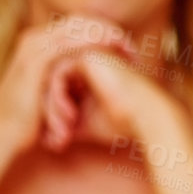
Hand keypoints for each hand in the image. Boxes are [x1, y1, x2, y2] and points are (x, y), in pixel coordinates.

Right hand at [0, 18, 127, 154]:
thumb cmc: (26, 119)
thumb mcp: (48, 90)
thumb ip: (65, 76)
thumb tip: (88, 76)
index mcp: (37, 42)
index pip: (77, 23)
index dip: (104, 31)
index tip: (127, 49)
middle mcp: (33, 38)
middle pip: (81, 20)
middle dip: (110, 30)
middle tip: (132, 48)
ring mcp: (32, 47)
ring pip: (78, 27)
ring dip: (107, 35)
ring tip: (129, 51)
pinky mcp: (35, 61)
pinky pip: (70, 44)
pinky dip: (94, 45)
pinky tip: (112, 55)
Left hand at [41, 45, 184, 150]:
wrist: (147, 117)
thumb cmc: (123, 122)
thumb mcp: (87, 123)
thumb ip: (67, 121)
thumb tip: (46, 136)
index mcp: (92, 72)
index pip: (60, 91)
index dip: (56, 115)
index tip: (58, 139)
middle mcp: (90, 59)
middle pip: (53, 84)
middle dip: (51, 114)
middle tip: (56, 138)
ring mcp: (88, 54)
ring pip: (52, 79)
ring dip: (53, 108)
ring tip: (62, 132)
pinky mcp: (87, 56)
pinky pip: (58, 75)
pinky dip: (58, 98)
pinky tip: (69, 116)